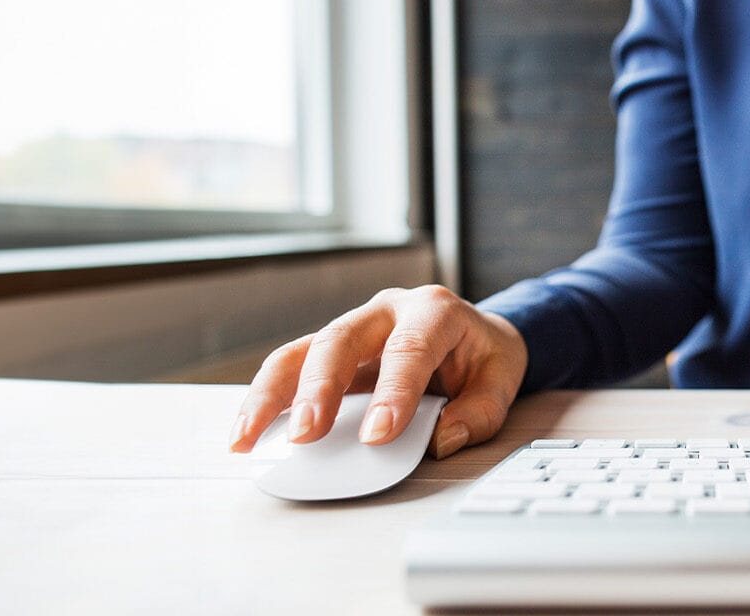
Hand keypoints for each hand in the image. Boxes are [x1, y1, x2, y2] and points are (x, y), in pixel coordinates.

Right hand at [227, 285, 528, 458]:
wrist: (475, 333)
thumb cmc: (483, 354)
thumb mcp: (502, 379)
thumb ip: (479, 412)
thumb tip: (440, 439)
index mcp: (433, 311)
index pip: (408, 348)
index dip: (392, 392)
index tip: (376, 437)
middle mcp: (384, 311)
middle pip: (339, 340)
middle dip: (318, 389)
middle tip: (306, 435)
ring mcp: (352, 329)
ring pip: (300, 352)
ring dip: (270, 396)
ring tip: (247, 439)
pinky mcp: (330, 352)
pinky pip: (290, 370)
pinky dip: (266, 401)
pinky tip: (248, 434)